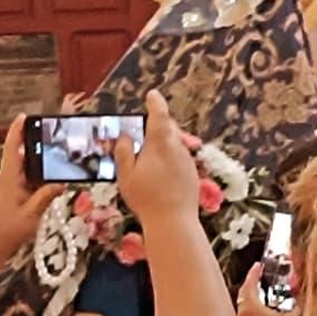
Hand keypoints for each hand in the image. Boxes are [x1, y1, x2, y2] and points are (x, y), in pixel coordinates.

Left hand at [0, 117, 62, 260]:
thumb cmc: (5, 232)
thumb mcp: (31, 215)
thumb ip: (45, 196)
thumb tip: (61, 182)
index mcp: (9, 179)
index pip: (12, 149)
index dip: (18, 131)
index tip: (25, 116)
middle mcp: (7, 179)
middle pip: (23, 155)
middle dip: (38, 145)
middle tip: (58, 137)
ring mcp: (9, 186)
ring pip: (28, 169)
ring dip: (42, 164)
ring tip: (61, 159)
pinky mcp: (12, 194)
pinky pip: (28, 179)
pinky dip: (40, 177)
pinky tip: (53, 182)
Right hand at [113, 92, 198, 230]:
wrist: (174, 221)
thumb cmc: (145, 198)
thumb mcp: (126, 175)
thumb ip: (124, 152)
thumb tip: (125, 135)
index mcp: (161, 144)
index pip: (159, 116)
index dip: (155, 103)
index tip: (152, 94)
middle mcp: (178, 148)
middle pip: (169, 128)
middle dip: (158, 123)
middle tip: (146, 124)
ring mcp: (188, 160)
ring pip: (175, 143)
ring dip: (164, 141)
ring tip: (149, 152)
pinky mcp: (192, 172)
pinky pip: (180, 157)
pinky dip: (170, 156)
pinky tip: (160, 171)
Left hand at [235, 265, 296, 315]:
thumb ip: (301, 307)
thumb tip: (310, 294)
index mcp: (250, 308)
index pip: (249, 284)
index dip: (254, 274)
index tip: (258, 265)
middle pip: (243, 299)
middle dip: (252, 290)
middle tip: (260, 283)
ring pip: (244, 314)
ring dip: (253, 308)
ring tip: (267, 305)